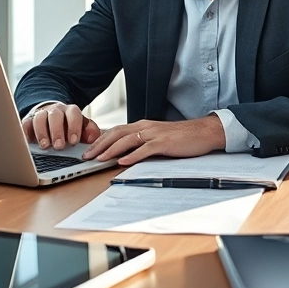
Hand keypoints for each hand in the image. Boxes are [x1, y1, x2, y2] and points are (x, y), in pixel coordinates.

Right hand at [21, 103, 101, 149]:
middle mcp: (55, 110)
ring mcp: (41, 114)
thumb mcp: (81, 127)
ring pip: (40, 118)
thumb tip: (92, 137)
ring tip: (45, 145)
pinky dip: (26, 133)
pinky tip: (29, 142)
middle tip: (59, 145)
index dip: (73, 126)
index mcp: (70, 111)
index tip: (73, 141)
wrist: (51, 115)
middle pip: (55, 116)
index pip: (73, 114)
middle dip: (57, 131)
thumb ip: (89, 131)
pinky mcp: (28, 120)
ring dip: (42, 132)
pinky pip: (25, 124)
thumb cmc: (67, 125)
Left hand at [81, 115, 225, 165]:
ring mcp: (154, 134)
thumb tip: (124, 153)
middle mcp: (145, 127)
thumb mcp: (156, 138)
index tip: (88, 150)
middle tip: (86, 156)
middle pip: (116, 134)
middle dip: (99, 145)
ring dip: (111, 150)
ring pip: (127, 140)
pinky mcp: (164, 142)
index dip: (100, 140)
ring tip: (99, 159)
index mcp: (142, 125)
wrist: (202, 132)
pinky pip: (144, 149)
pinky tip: (122, 161)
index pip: (115, 131)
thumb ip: (141, 143)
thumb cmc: (180, 137)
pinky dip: (132, 155)